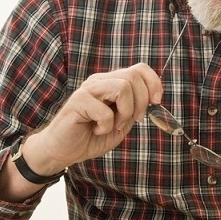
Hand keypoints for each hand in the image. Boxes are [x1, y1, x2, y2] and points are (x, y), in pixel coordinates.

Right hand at [25, 62, 161, 174]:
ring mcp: (88, 89)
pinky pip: (105, 110)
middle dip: (142, 102)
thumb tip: (152, 99)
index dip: (153, 82)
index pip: (139, 69)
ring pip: (122, 88)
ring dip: (125, 113)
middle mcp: (100, 81)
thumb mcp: (121, 123)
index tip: (157, 102)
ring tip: (114, 126)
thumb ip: (135, 110)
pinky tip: (96, 130)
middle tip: (134, 120)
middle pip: (133, 76)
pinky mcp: (78, 101)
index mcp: (112, 83)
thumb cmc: (91, 137)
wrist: (63, 150)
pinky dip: (106, 126)